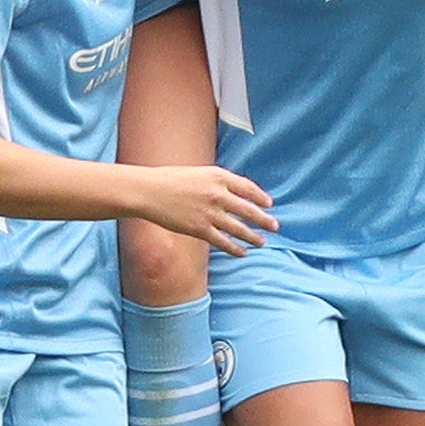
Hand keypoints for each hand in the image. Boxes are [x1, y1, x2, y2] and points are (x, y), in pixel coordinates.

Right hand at [134, 165, 277, 255]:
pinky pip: (223, 241)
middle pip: (249, 210)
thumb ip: (217, 181)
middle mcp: (218, 194)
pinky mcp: (200, 229)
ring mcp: (210, 213)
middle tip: (275, 226)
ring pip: (239, 228)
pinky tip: (242, 252)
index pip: (248, 188)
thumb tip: (233, 193)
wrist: (149, 191)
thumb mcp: (198, 173)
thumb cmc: (170, 180)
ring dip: (253, 237)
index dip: (260, 197)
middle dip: (264, 220)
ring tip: (262, 242)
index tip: (269, 204)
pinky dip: (235, 248)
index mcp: (218, 176)